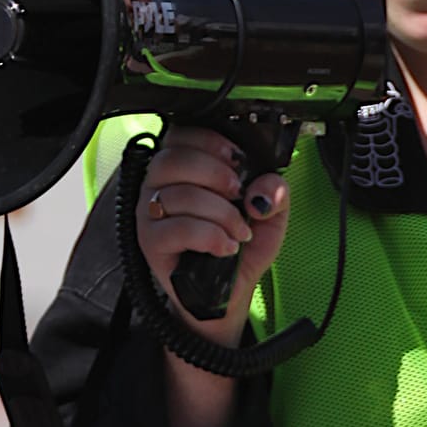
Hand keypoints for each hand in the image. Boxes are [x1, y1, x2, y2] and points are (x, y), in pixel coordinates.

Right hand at [137, 129, 292, 351]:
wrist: (229, 291)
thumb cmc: (240, 247)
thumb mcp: (271, 215)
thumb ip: (275, 192)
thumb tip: (262, 188)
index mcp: (183, 168)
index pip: (180, 134)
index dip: (211, 141)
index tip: (238, 160)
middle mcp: (160, 186)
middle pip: (174, 159)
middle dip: (217, 175)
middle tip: (240, 196)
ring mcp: (150, 214)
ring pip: (180, 194)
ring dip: (221, 213)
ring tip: (239, 232)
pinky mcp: (150, 243)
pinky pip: (176, 228)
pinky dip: (209, 235)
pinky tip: (226, 246)